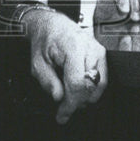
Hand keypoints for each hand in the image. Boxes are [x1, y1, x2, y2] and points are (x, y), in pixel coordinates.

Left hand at [21, 8, 106, 123]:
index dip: (70, 104)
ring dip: (85, 97)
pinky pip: (102, 79)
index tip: (62, 115)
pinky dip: (91, 89)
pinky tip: (78, 90)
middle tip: (63, 109)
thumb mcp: (37, 62)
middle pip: (90, 86)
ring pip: (99, 85)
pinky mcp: (102, 54)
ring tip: (70, 97)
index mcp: (72, 47)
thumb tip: (59, 98)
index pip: (77, 83)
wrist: (53, 25)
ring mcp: (98, 50)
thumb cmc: (45, 41)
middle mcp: (89, 47)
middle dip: (77, 102)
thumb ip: (47, 81)